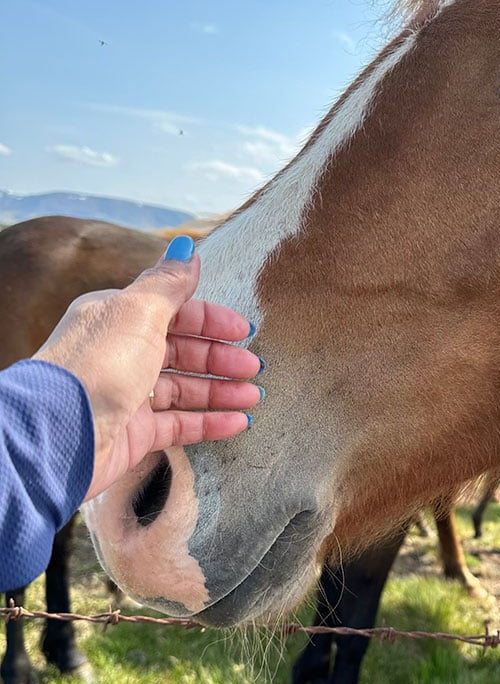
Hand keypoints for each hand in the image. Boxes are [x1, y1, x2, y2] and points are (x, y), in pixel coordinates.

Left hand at [34, 236, 261, 500]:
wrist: (62, 433)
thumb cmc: (97, 366)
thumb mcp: (137, 311)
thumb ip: (168, 283)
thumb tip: (187, 249)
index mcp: (118, 318)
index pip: (174, 313)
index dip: (211, 320)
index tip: (244, 330)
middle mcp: (122, 354)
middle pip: (183, 352)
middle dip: (221, 358)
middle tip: (254, 367)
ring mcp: (129, 395)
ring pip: (185, 389)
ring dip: (221, 391)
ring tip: (254, 396)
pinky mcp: (134, 433)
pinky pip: (181, 424)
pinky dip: (211, 422)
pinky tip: (239, 421)